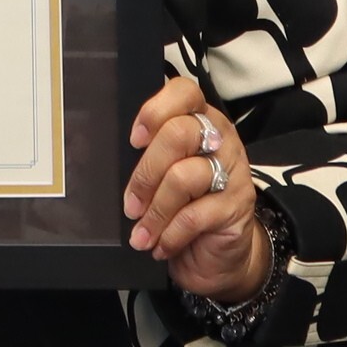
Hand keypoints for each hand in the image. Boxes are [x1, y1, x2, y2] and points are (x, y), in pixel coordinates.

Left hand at [125, 76, 271, 302]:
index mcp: (200, 120)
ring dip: (154, 211)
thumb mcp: (164, 177)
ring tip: (141, 234)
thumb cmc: (184, 207)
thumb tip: (109, 162)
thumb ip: (148, 159)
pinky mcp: (237, 206)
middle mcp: (220, 139)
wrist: (217, 253)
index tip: (134, 140)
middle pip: (178, 134)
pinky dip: (170, 234)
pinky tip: (160, 245)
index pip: (184, 92)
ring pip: (183, 177)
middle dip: (145, 173)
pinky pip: (193, 216)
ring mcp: (233, 171)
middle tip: (130, 205)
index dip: (154, 111)